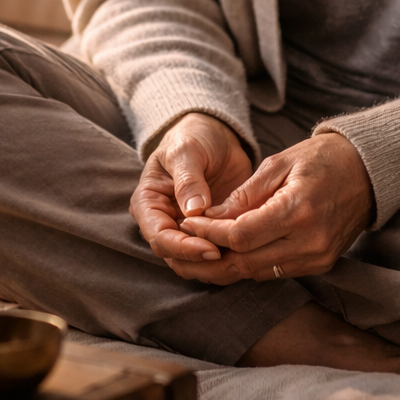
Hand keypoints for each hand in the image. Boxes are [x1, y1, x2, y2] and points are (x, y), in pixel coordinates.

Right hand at [129, 112, 252, 273]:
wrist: (214, 134)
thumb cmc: (193, 137)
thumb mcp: (187, 149)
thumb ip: (188, 179)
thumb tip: (193, 211)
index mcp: (149, 204)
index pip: (160, 238)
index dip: (183, 248)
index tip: (211, 248)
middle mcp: (165, 222)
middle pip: (176, 258)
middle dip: (202, 261)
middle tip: (231, 255)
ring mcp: (187, 230)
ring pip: (196, 264)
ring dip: (218, 266)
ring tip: (243, 255)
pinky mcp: (210, 232)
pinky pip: (218, 255)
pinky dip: (232, 258)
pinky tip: (250, 251)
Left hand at [174, 131, 374, 284]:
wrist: (366, 172)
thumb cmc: (320, 159)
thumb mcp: (278, 164)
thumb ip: (243, 195)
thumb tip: (207, 217)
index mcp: (298, 210)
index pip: (241, 235)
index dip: (209, 232)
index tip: (188, 221)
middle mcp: (310, 242)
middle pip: (246, 262)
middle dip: (210, 255)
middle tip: (183, 243)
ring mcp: (317, 258)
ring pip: (258, 273)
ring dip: (226, 265)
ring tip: (198, 251)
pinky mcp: (320, 265)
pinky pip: (275, 271)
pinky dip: (249, 264)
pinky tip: (229, 254)